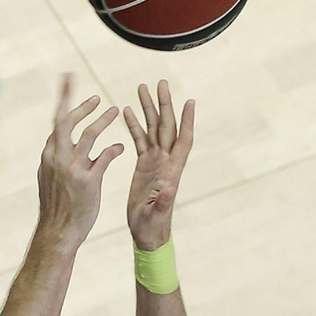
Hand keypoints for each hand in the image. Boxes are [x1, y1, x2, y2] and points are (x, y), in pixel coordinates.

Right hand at [36, 77, 123, 246]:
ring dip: (103, 120)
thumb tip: (53, 145)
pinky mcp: (88, 181)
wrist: (57, 233)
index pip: (57, 123)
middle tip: (97, 98)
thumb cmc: (55, 209)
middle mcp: (58, 158)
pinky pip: (104, 156)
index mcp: (49, 156)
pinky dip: (113, 149)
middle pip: (68, 121)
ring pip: (89, 134)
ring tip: (115, 111)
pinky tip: (119, 147)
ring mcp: (73, 169)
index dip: (65, 103)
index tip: (69, 84)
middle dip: (82, 106)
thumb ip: (54, 159)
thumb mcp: (48, 179)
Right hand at [124, 79, 194, 248]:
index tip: (189, 101)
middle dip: (164, 104)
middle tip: (160, 83)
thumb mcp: (157, 215)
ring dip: (148, 108)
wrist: (146, 232)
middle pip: (167, 127)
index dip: (187, 121)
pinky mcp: (144, 164)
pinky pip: (139, 139)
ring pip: (153, 128)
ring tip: (141, 88)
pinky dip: (134, 124)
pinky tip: (126, 110)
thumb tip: (169, 190)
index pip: (183, 140)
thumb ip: (163, 202)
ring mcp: (155, 161)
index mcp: (171, 170)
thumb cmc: (152, 226)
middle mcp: (166, 161)